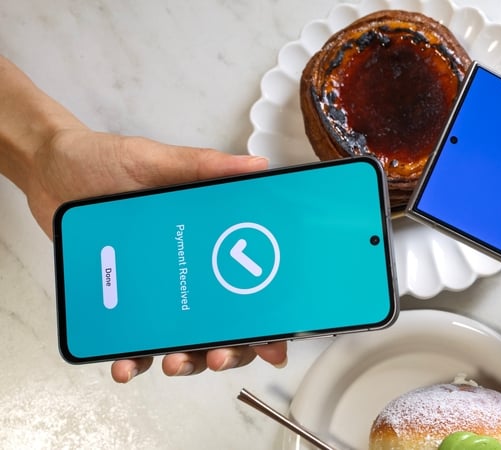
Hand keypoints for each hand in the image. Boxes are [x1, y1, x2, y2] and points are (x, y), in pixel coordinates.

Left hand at [0, 56, 287, 381]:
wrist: (48, 171)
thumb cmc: (103, 162)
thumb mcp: (155, 160)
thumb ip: (203, 166)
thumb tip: (255, 166)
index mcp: (211, 240)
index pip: (251, 282)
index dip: (267, 317)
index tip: (273, 341)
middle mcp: (191, 270)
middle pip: (225, 322)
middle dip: (230, 349)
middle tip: (220, 355)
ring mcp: (159, 290)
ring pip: (184, 339)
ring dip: (187, 360)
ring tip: (174, 363)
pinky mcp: (124, 302)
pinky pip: (133, 340)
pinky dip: (134, 359)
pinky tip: (127, 365)